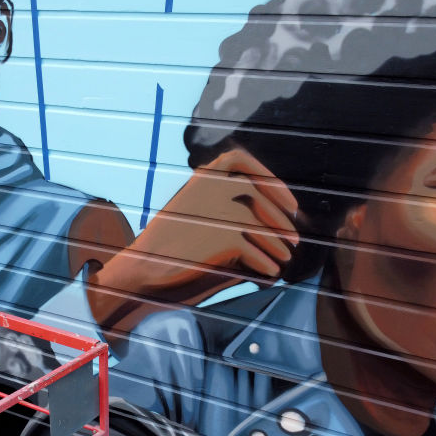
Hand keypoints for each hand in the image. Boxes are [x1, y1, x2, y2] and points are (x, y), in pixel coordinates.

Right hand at [90, 148, 298, 333]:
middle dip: (281, 221)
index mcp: (200, 176)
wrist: (142, 270)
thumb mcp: (195, 214)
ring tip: (282, 262)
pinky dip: (266, 266)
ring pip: (265, 229)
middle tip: (293, 242)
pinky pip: (257, 254)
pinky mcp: (227, 239)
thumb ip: (225, 207)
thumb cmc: (170, 248)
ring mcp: (221, 211)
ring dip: (278, 248)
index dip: (269, 179)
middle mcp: (213, 187)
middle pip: (262, 198)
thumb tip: (274, 218)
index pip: (241, 161)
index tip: (287, 203)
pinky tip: (268, 274)